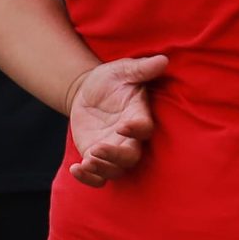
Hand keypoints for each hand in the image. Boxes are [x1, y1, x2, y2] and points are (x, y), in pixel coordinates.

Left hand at [66, 54, 167, 187]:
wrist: (87, 91)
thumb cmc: (110, 79)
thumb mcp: (122, 70)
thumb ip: (141, 68)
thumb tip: (163, 60)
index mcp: (138, 115)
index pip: (144, 129)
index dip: (137, 130)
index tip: (123, 126)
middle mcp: (129, 138)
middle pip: (131, 157)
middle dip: (115, 157)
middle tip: (97, 149)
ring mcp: (113, 150)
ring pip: (115, 170)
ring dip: (101, 169)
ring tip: (86, 161)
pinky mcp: (96, 157)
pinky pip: (98, 178)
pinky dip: (88, 179)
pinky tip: (76, 169)